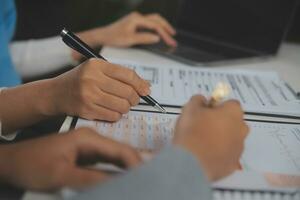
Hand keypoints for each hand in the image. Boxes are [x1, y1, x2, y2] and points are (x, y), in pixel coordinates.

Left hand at [0, 128, 141, 190]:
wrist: (13, 162)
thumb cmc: (33, 164)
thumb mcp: (62, 174)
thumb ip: (92, 179)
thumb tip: (120, 183)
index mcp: (89, 138)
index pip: (121, 149)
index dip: (137, 163)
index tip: (148, 177)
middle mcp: (92, 139)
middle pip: (121, 152)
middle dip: (135, 165)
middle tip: (149, 179)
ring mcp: (89, 147)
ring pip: (115, 158)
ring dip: (127, 169)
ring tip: (141, 179)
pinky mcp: (85, 156)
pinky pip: (106, 164)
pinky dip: (116, 171)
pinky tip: (123, 178)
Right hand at [50, 58, 149, 120]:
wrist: (55, 93)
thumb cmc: (80, 80)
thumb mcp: (97, 70)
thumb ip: (119, 75)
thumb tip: (145, 86)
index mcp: (96, 65)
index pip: (127, 75)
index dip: (140, 84)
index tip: (146, 90)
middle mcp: (92, 79)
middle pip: (127, 92)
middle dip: (135, 98)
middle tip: (133, 100)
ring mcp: (88, 96)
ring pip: (122, 106)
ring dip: (126, 108)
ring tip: (121, 105)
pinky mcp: (87, 110)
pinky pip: (113, 116)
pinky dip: (117, 115)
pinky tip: (111, 110)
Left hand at [78, 12, 176, 47]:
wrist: (103, 36)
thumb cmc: (113, 38)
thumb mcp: (130, 40)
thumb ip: (144, 38)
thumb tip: (156, 38)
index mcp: (136, 19)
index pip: (155, 25)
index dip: (164, 34)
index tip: (170, 41)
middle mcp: (137, 17)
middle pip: (157, 19)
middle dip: (166, 27)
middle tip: (173, 36)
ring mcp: (136, 19)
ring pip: (153, 20)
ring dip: (162, 26)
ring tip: (169, 33)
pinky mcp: (134, 23)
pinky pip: (148, 23)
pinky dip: (156, 27)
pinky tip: (158, 33)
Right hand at [173, 95, 248, 180]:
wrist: (191, 163)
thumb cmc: (192, 130)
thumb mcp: (190, 108)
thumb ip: (198, 100)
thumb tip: (203, 101)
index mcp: (233, 112)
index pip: (230, 104)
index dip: (217, 107)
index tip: (204, 112)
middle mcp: (241, 129)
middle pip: (233, 122)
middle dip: (221, 123)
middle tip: (203, 127)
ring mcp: (239, 148)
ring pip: (230, 139)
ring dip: (220, 139)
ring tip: (202, 144)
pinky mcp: (233, 164)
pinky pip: (226, 155)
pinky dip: (218, 154)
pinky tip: (204, 156)